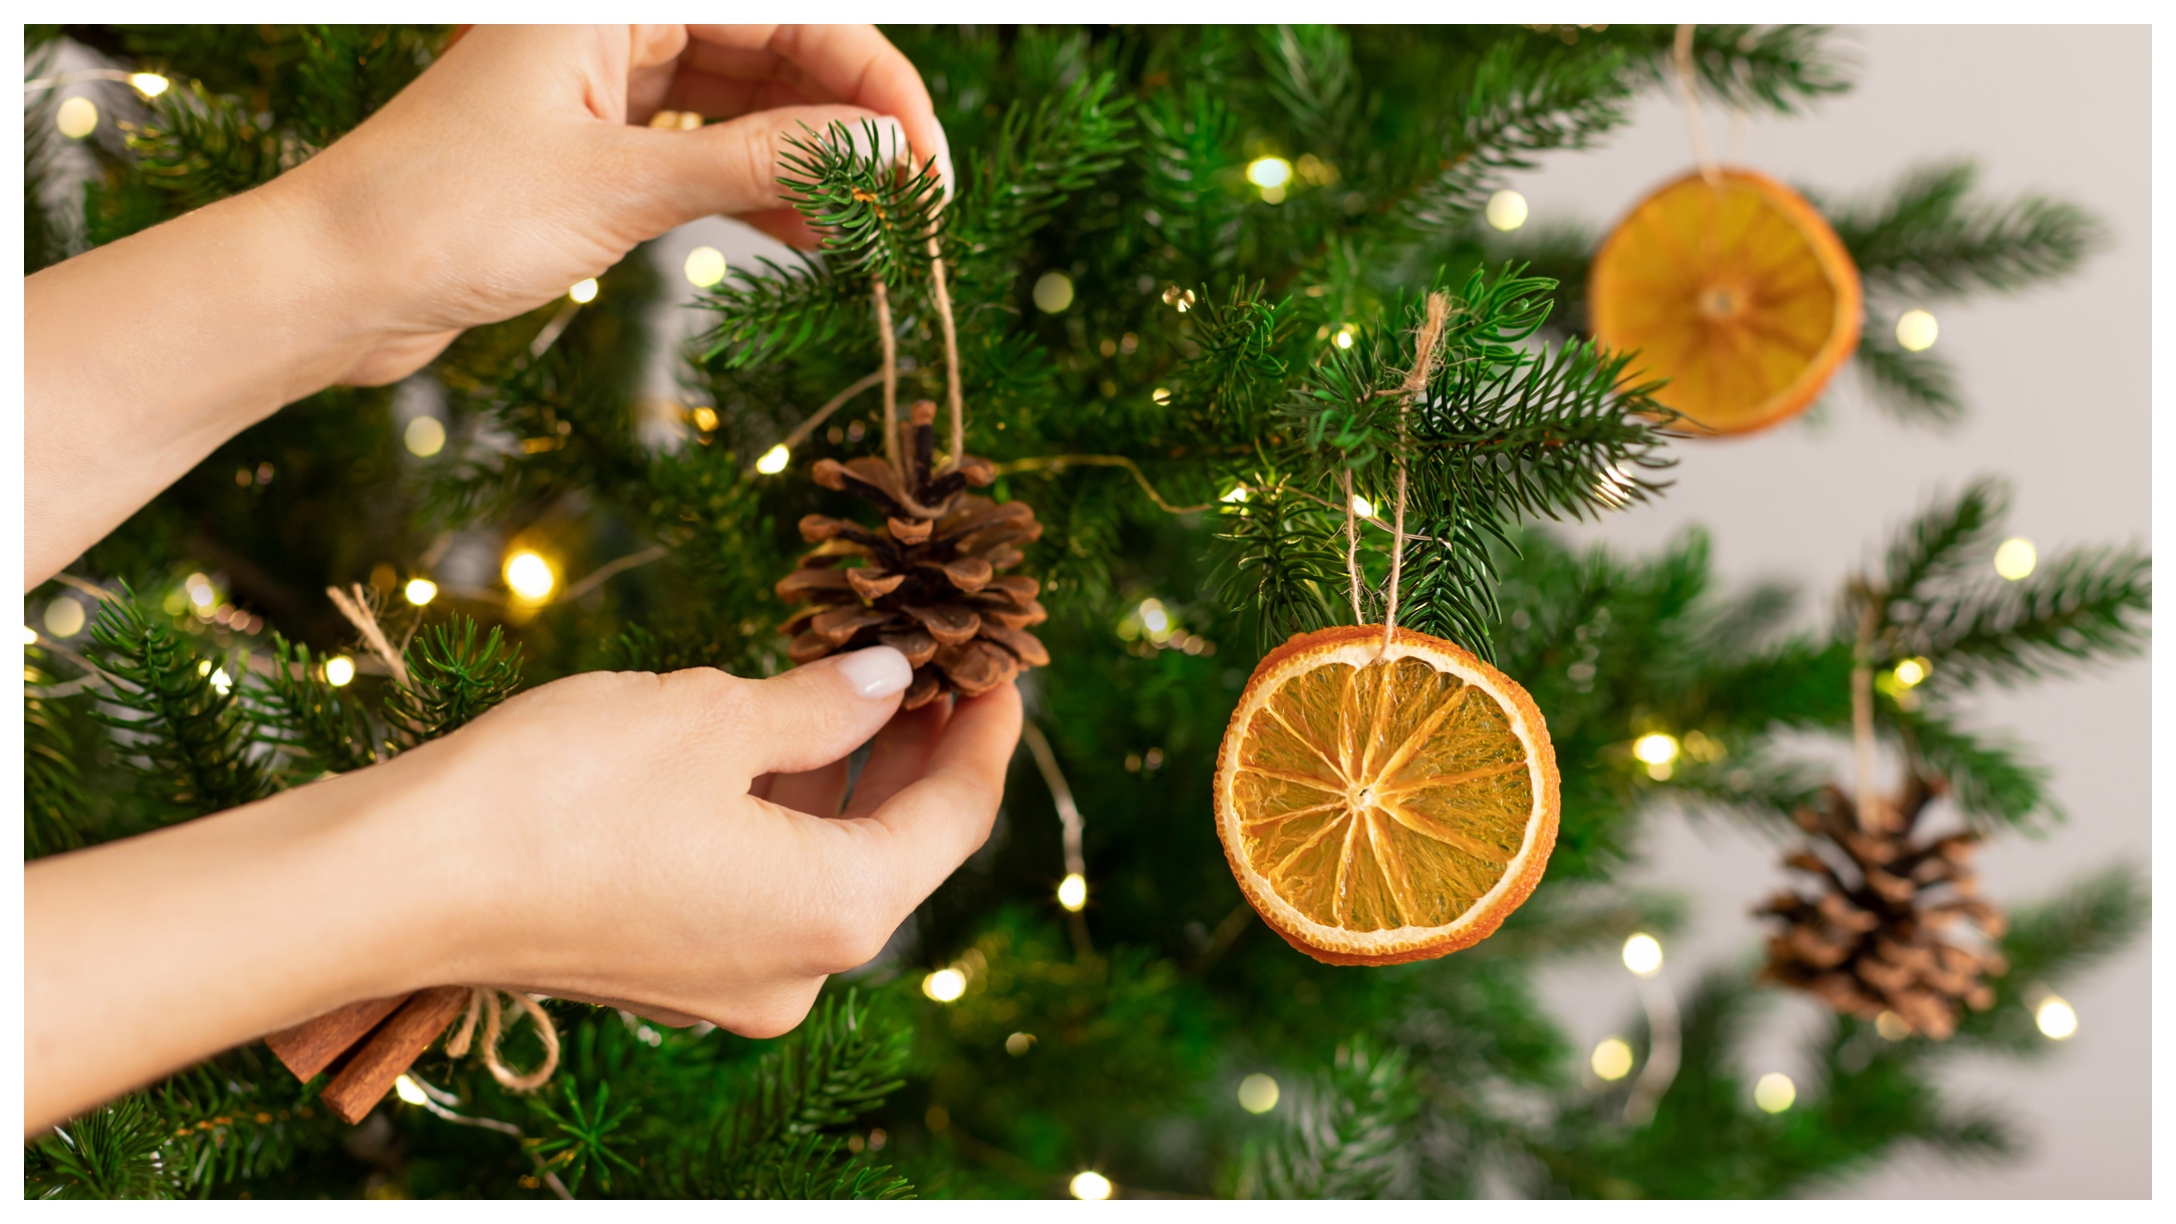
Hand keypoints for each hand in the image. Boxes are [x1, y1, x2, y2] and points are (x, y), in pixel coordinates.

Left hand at [280, 24, 949, 385]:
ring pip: (747, 101)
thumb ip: (764, 161)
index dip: (875, 86)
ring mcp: (606, 82)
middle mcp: (615, 21)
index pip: (792, 13)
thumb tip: (886, 152)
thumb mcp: (624, 186)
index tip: (926, 164)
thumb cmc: (447, 214)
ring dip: (813, 163)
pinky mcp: (596, 145)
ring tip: (871, 232)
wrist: (335, 284)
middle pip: (777, 49)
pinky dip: (761, 191)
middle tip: (915, 207)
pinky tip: (812, 240)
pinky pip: (708, 150)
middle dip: (852, 124)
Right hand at [403, 647, 1017, 1035]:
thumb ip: (824, 703)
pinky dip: (777, 808)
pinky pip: (757, 880)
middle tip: (927, 650)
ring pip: (820, 859)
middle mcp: (796, 968)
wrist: (396, 883)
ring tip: (850, 670)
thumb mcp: (716, 717)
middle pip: (894, 845)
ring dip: (841, 771)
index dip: (985, 731)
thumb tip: (887, 681)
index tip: (1000, 662)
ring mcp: (728, 980)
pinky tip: (769, 729)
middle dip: (913, 746)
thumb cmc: (563, 793)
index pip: (955, 818)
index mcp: (836, 912)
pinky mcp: (666, 969)